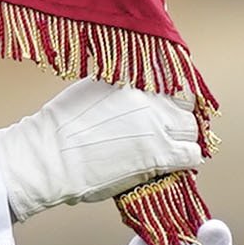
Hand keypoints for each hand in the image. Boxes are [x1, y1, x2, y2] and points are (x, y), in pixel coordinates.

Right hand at [0, 81, 201, 221]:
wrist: (51, 157)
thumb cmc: (60, 127)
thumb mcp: (91, 90)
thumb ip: (118, 88)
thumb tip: (130, 91)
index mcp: (133, 79)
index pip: (172, 81)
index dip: (172, 98)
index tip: (168, 108)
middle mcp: (150, 98)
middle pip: (185, 106)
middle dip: (177, 119)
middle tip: (167, 132)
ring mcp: (158, 126)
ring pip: (191, 130)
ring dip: (183, 140)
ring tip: (170, 150)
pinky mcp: (161, 155)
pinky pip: (192, 155)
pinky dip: (187, 160)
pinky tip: (175, 164)